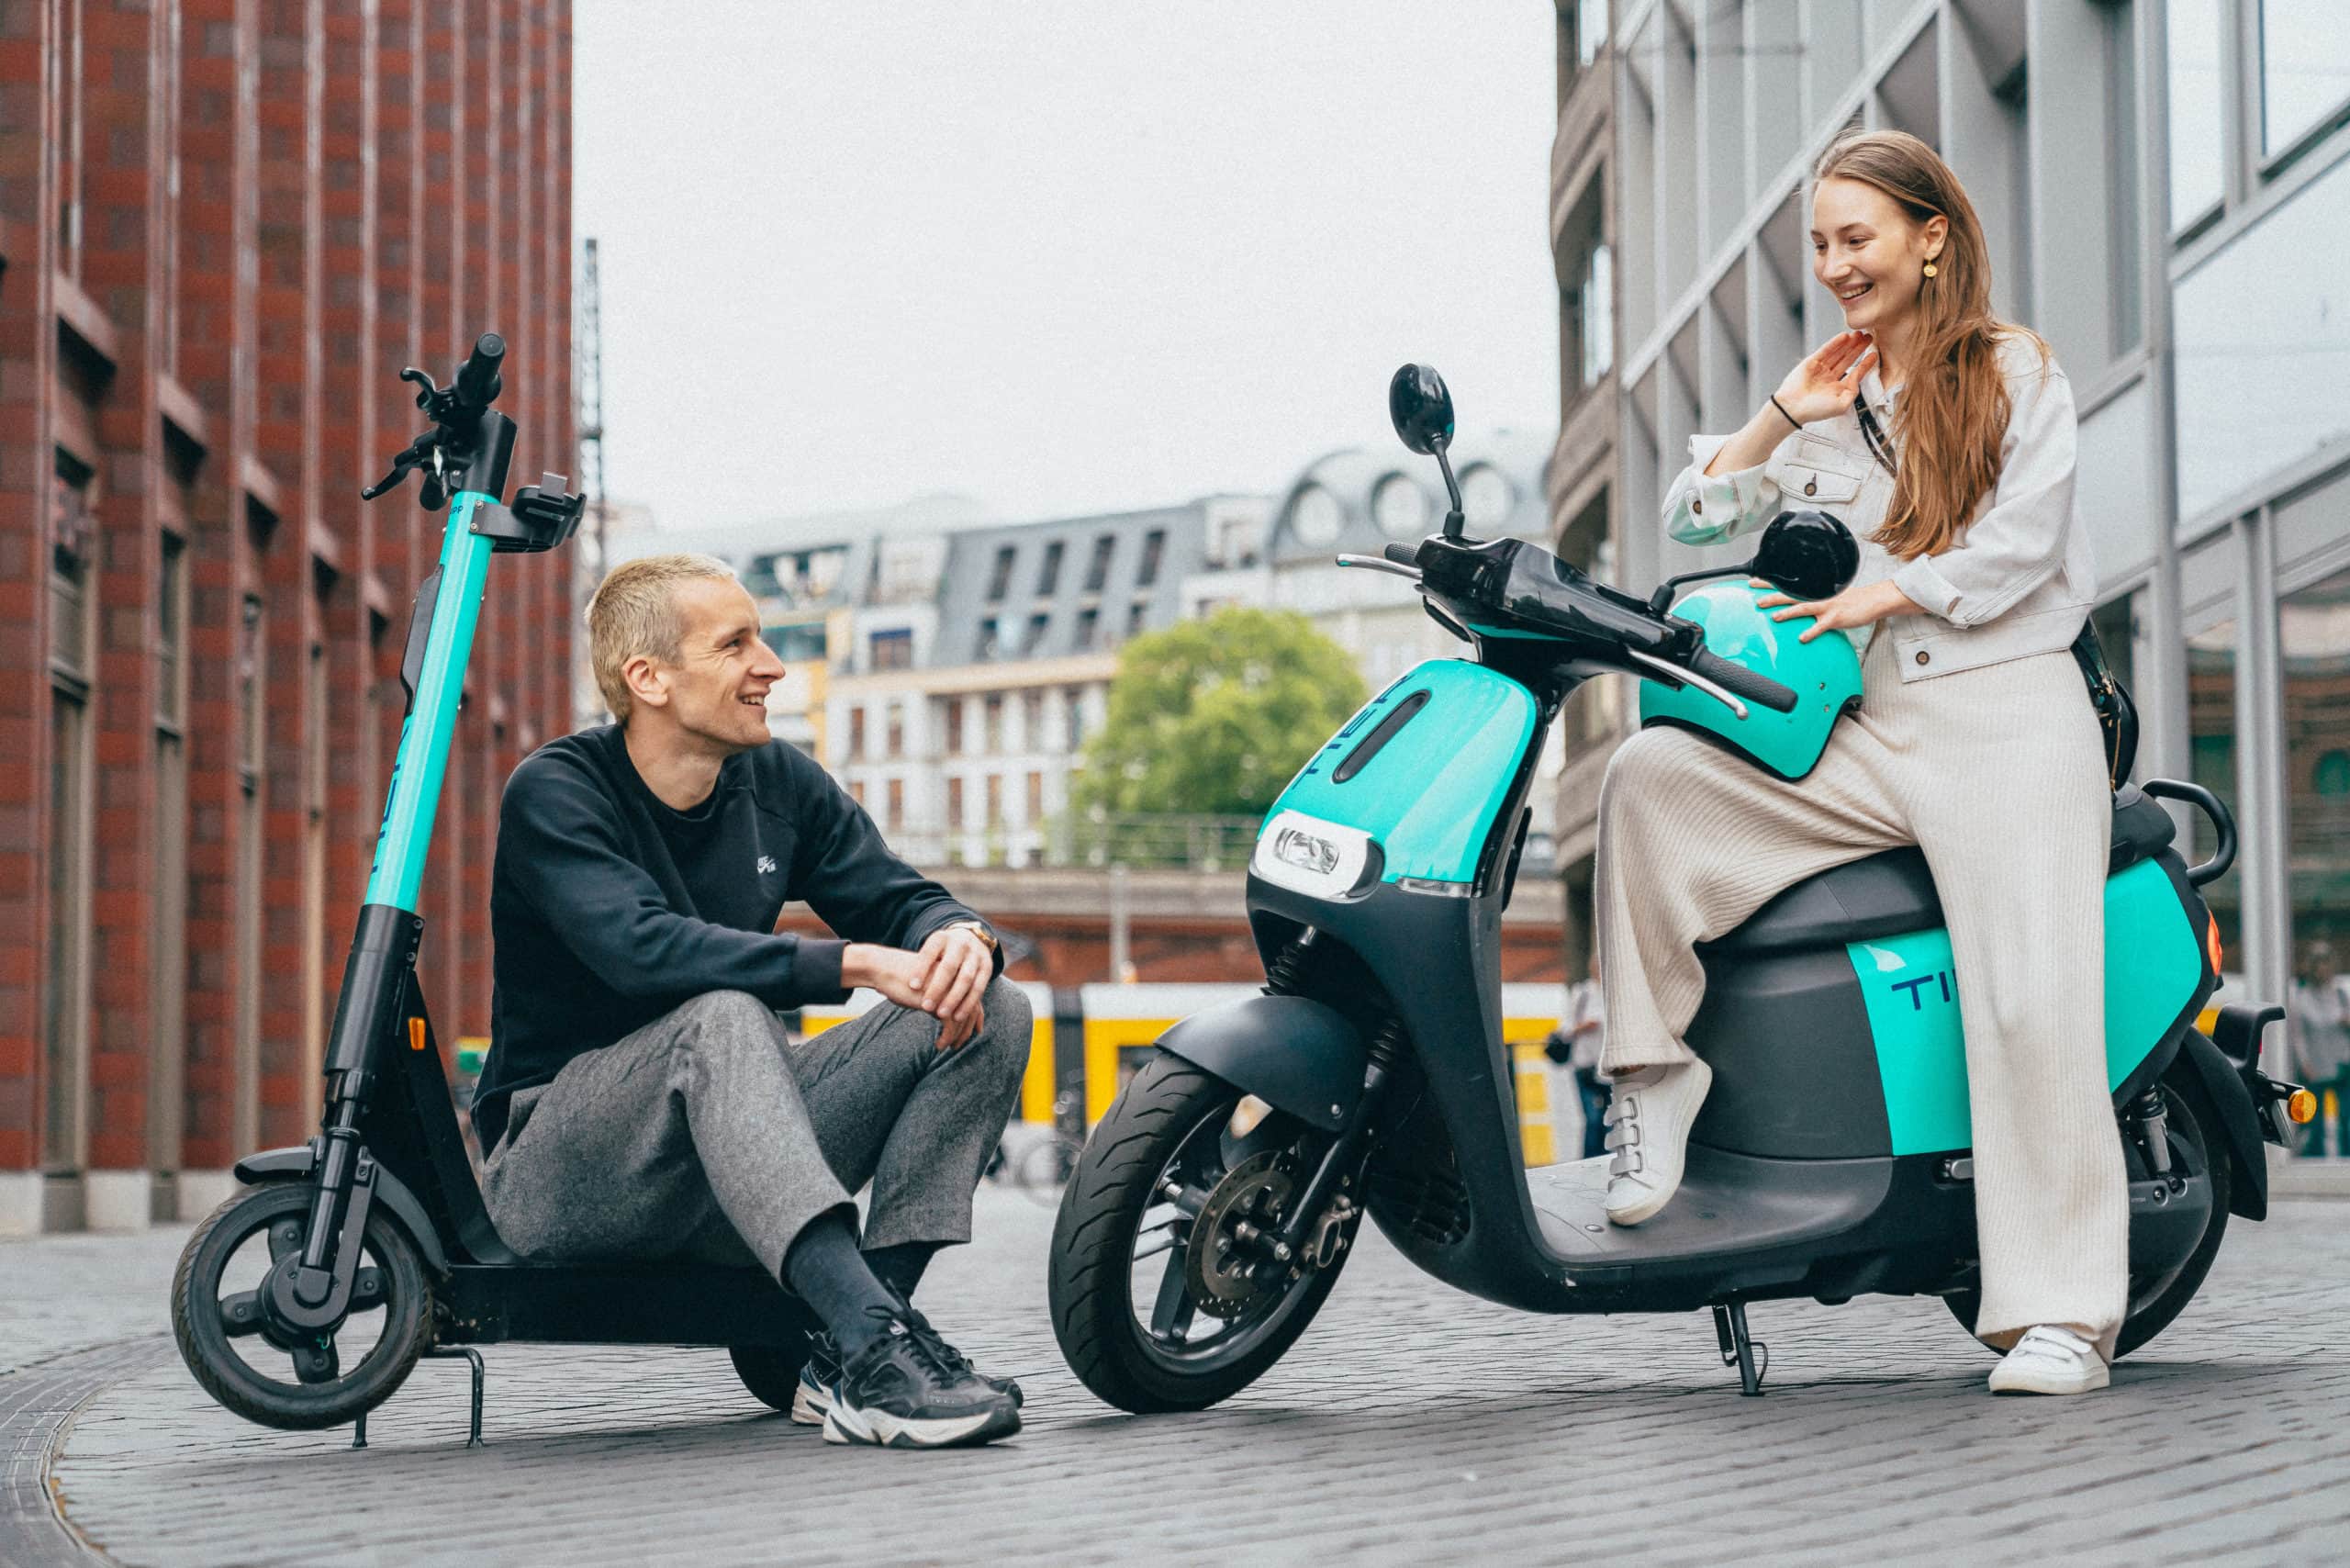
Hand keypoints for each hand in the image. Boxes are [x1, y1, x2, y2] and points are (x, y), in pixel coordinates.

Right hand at [841, 939, 986, 1049]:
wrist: (883, 968)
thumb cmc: (899, 978)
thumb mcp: (924, 984)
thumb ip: (937, 994)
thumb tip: (943, 1013)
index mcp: (954, 973)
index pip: (973, 997)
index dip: (976, 1016)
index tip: (976, 1030)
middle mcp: (955, 979)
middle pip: (971, 1008)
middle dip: (968, 1028)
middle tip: (960, 1044)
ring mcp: (948, 988)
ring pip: (963, 1018)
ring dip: (957, 1036)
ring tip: (949, 1047)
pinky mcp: (937, 999)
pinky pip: (949, 1024)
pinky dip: (946, 1037)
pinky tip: (939, 1045)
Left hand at [1753, 577, 1919, 642]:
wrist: (1871, 600)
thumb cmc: (1846, 600)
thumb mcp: (1825, 597)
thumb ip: (1807, 600)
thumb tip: (1789, 605)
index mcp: (1812, 591)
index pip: (1787, 585)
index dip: (1769, 582)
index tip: (1752, 581)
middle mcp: (1817, 596)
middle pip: (1790, 595)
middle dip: (1771, 596)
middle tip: (1755, 600)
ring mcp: (1826, 606)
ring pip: (1803, 608)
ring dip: (1788, 612)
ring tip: (1774, 617)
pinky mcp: (1836, 617)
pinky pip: (1821, 626)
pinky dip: (1812, 632)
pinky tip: (1802, 638)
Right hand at [1773, 331, 1878, 426]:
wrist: (1793, 408)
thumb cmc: (1815, 411)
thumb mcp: (1842, 405)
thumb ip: (1853, 391)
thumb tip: (1857, 376)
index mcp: (1837, 389)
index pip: (1855, 373)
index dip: (1865, 364)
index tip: (1874, 354)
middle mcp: (1830, 378)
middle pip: (1847, 359)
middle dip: (1858, 348)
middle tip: (1869, 337)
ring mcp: (1820, 369)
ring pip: (1838, 353)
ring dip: (1848, 343)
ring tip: (1859, 334)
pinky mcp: (1811, 362)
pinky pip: (1825, 350)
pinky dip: (1834, 343)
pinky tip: (1844, 336)